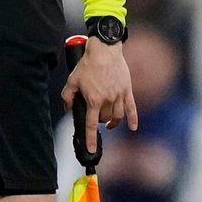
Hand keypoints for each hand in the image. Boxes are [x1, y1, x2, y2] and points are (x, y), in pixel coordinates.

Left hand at [61, 38, 137, 154]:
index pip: (91, 124)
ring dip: (113, 123)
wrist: (105, 51)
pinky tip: (133, 127)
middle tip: (95, 119)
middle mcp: (108, 101)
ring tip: (109, 125)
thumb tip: (68, 108)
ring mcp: (119, 96)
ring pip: (118, 116)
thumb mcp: (72, 80)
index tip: (91, 149)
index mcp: (93, 100)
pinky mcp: (127, 91)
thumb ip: (67, 95)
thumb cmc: (87, 65)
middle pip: (105, 119)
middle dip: (99, 122)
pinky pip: (132, 108)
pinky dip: (133, 119)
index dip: (91, 138)